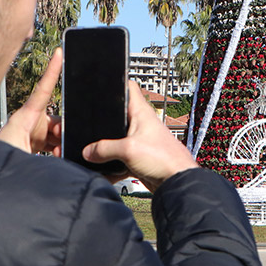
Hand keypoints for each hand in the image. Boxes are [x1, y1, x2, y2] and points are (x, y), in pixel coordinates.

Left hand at [0, 48, 61, 154]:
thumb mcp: (21, 157)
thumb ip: (46, 156)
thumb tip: (64, 154)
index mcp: (24, 119)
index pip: (42, 90)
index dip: (52, 70)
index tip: (59, 53)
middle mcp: (28, 124)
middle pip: (56, 119)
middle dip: (65, 130)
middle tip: (66, 146)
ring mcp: (30, 135)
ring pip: (56, 133)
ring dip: (62, 144)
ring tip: (59, 157)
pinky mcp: (31, 145)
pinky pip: (51, 143)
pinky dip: (58, 150)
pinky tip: (57, 159)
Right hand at [82, 80, 198, 191]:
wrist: (176, 182)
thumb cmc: (164, 158)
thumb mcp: (128, 150)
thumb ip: (105, 149)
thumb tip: (88, 151)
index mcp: (141, 113)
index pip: (130, 88)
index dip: (117, 82)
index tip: (102, 84)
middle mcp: (140, 125)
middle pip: (117, 116)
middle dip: (103, 122)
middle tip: (88, 125)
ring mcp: (139, 141)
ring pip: (117, 140)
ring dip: (106, 148)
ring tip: (94, 154)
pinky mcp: (139, 158)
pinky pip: (120, 160)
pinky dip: (112, 167)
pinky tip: (105, 174)